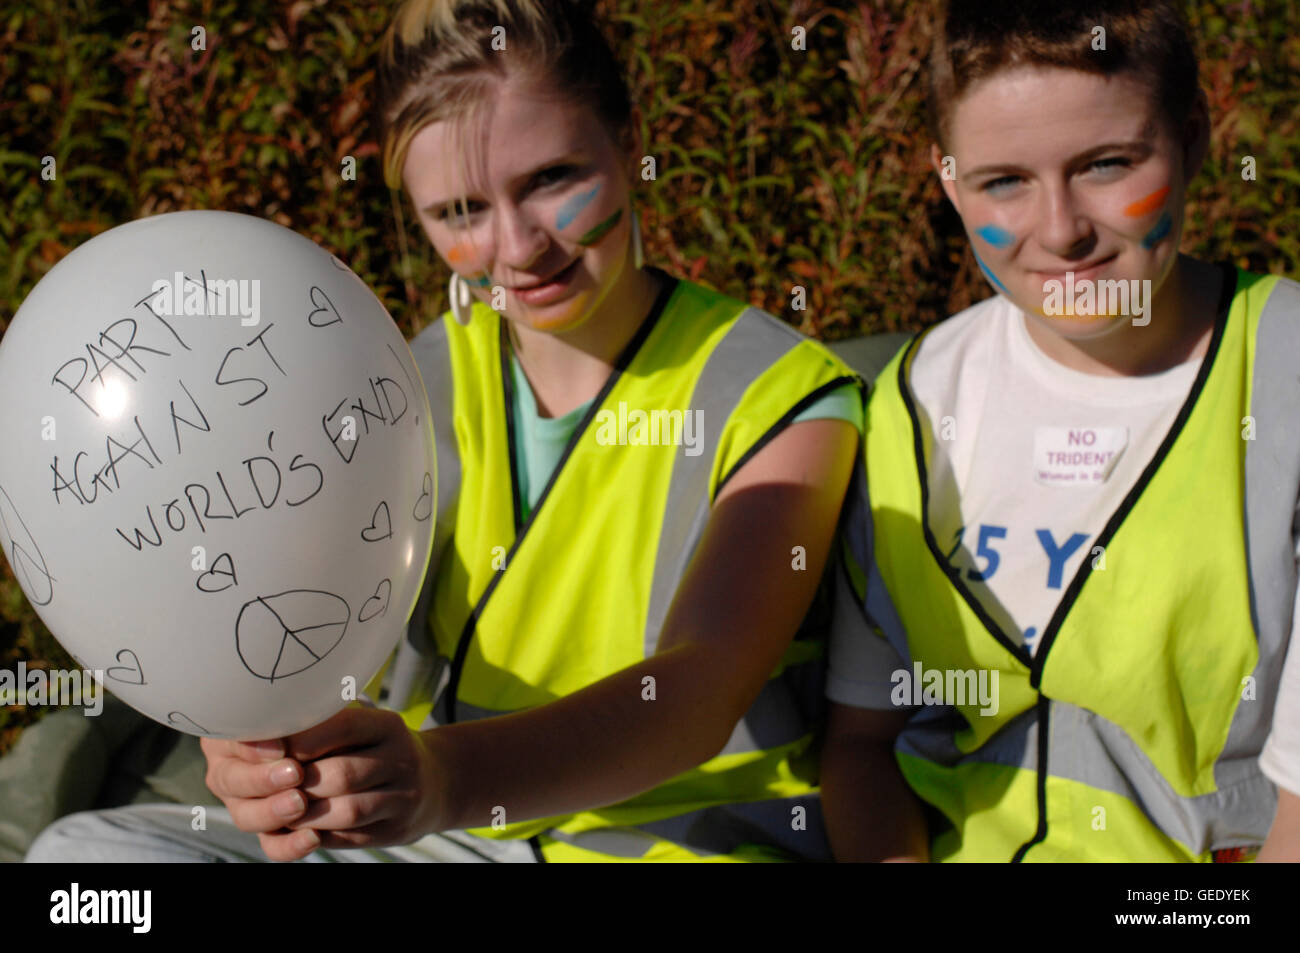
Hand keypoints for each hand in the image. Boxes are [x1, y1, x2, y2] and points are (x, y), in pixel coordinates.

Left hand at [201, 706, 446, 861]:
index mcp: (388, 726)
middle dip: (299, 784)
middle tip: (271, 785)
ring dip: (306, 814)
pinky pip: (351, 837)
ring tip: (282, 809)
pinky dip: (320, 834)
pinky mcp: (396, 830)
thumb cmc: (378, 749)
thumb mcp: (364, 725)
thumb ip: (325, 726)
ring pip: (347, 812)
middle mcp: (402, 759)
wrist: (433, 782)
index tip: (274, 746)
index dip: (302, 740)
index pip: (342, 727)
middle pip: (341, 774)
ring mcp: (403, 798)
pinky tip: (301, 827)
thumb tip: (268, 731)